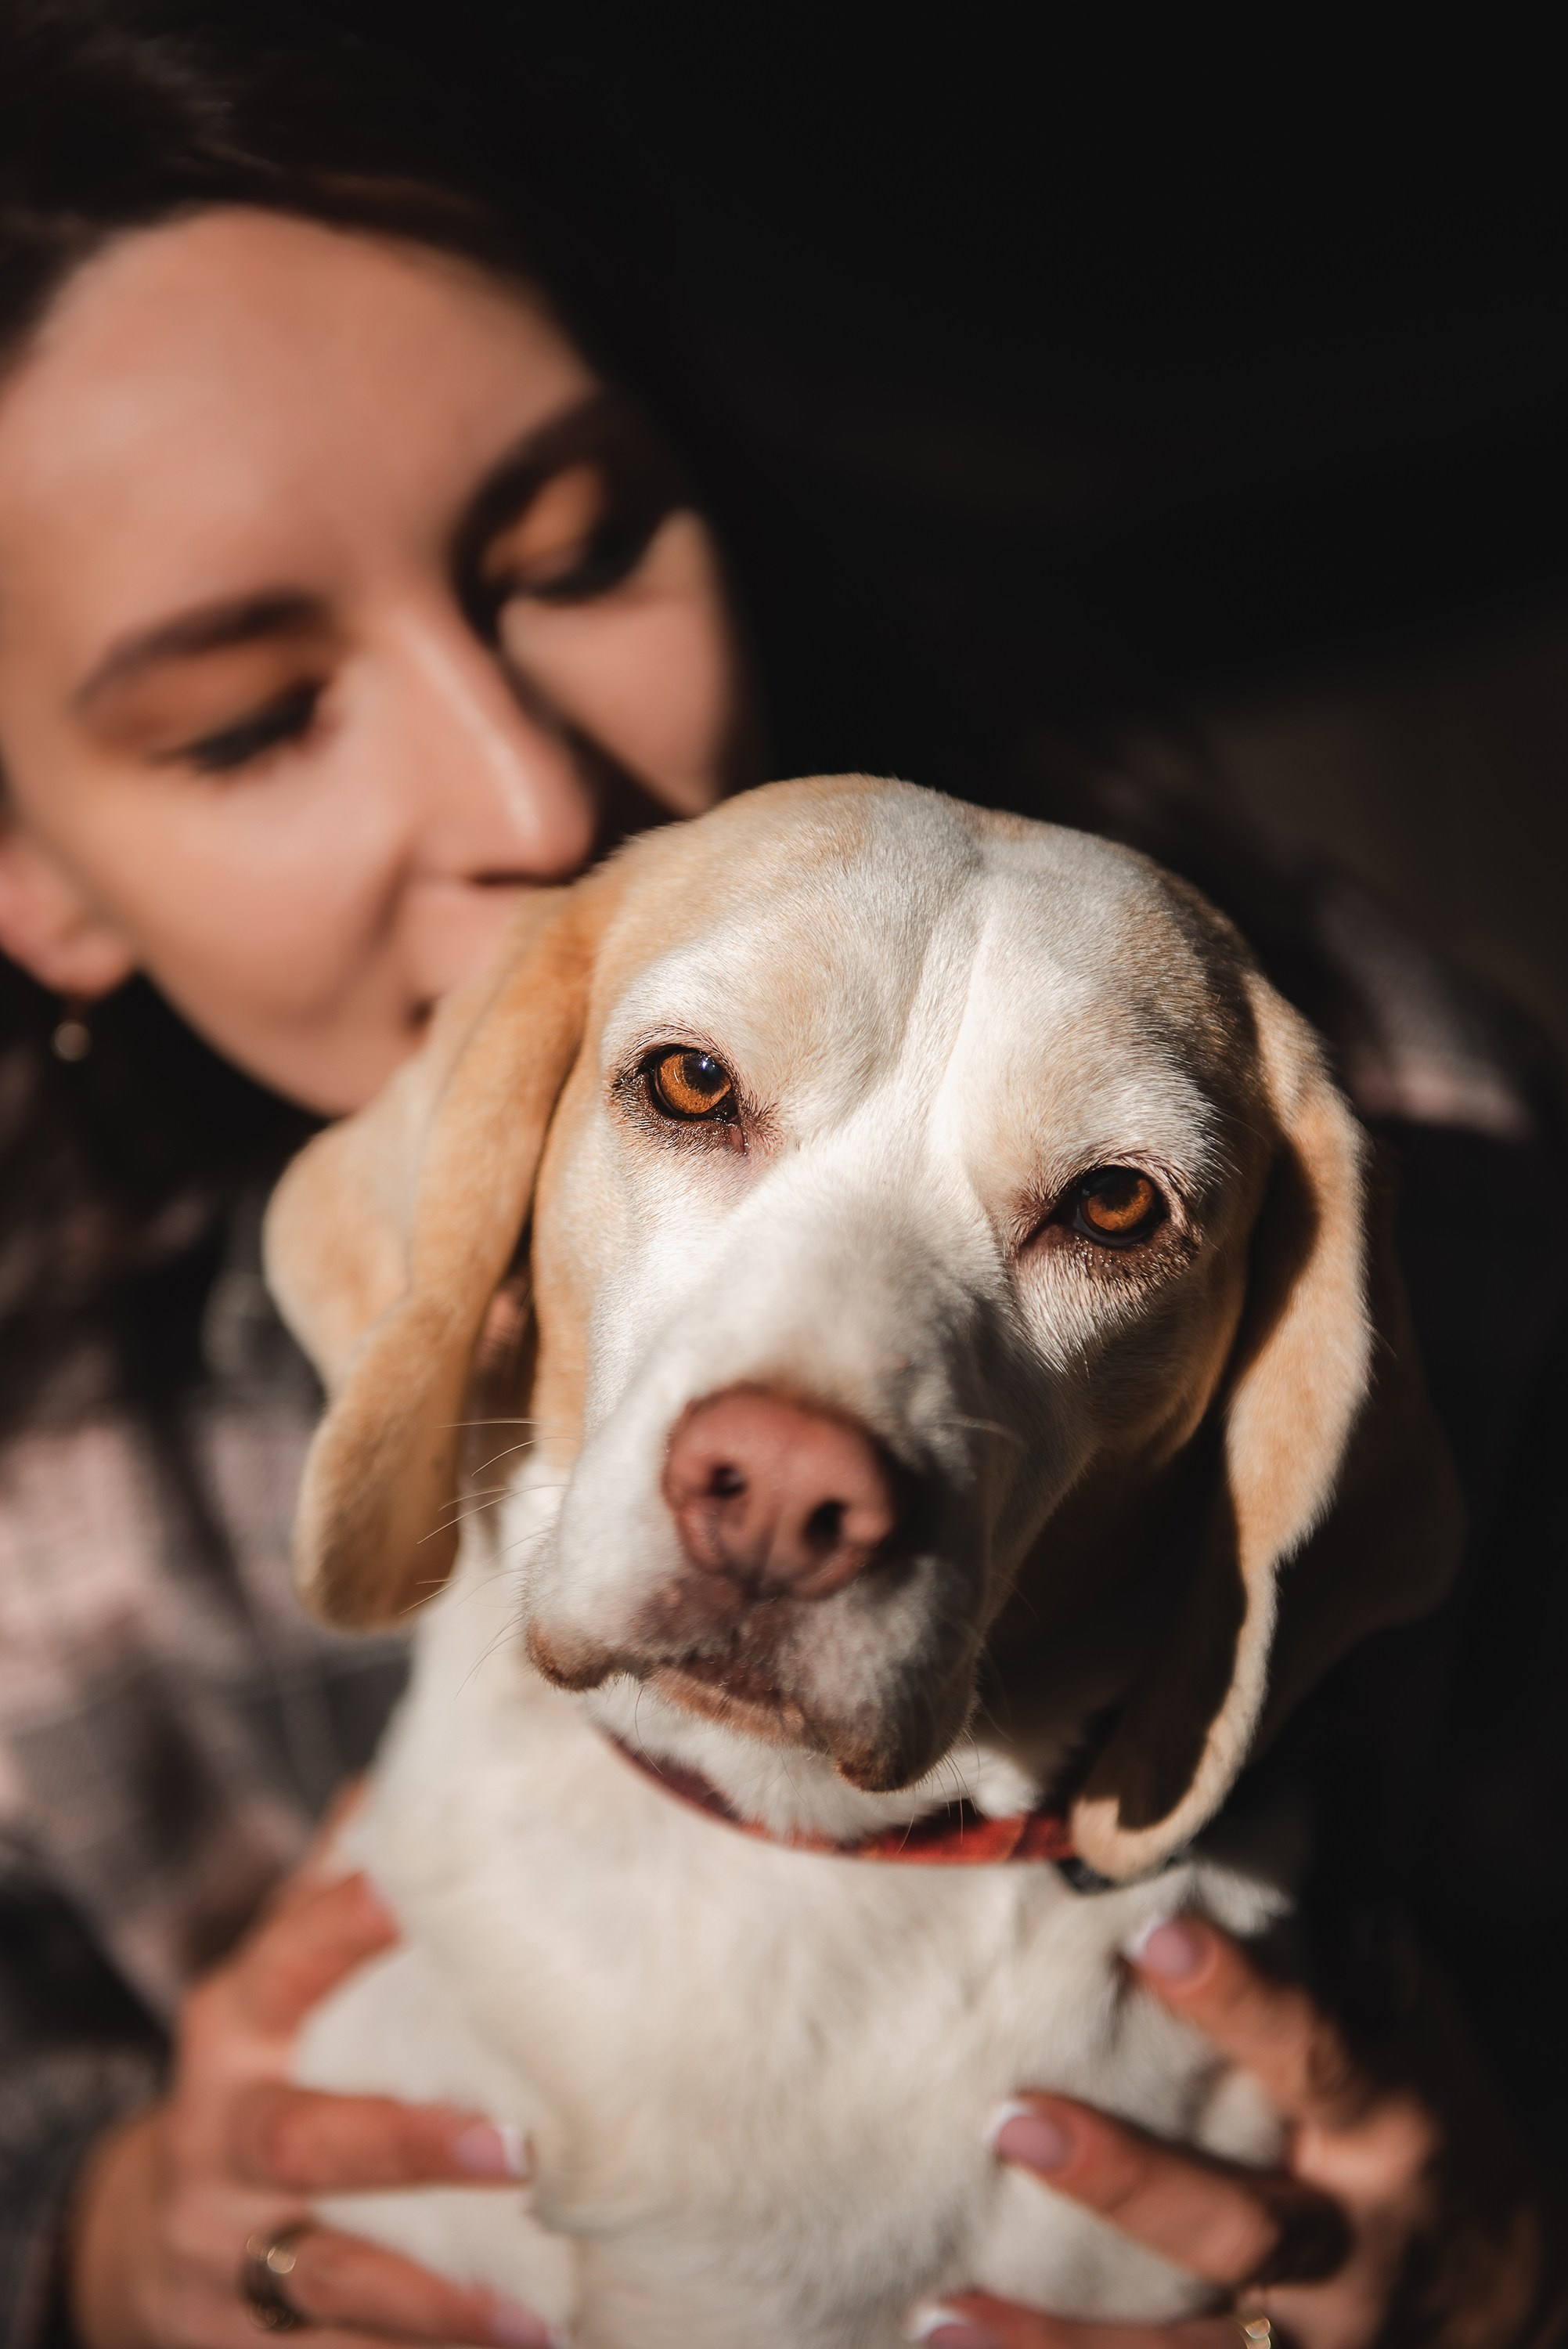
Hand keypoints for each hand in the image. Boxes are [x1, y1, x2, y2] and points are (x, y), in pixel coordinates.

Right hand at [67, 1862, 559, 2348]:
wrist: (147, 2233)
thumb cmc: (261, 2069)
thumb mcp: (275, 1978)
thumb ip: (335, 1889)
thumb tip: (411, 1770)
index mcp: (234, 2025)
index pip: (290, 1963)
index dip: (349, 1926)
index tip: (426, 1898)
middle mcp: (222, 2134)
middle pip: (305, 2138)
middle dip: (408, 2145)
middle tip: (520, 2146)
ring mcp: (225, 2244)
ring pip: (327, 2277)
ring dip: (430, 2300)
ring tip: (531, 2319)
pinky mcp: (241, 2337)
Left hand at [908, 1919, 1548, 2348]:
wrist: (1513, 2297)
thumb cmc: (1427, 2114)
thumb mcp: (1410, 2022)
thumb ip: (1334, 1929)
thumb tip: (1274, 1775)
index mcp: (1392, 2125)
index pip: (1317, 2052)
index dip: (1241, 1998)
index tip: (1151, 1934)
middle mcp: (1352, 2248)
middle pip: (1241, 2226)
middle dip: (1127, 2180)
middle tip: (1010, 2118)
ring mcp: (1312, 2344)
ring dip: (1063, 2343)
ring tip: (944, 2312)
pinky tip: (948, 2339)